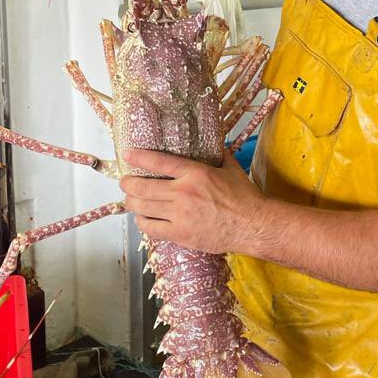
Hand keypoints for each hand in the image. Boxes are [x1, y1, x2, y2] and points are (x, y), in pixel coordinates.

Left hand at [119, 147, 266, 253]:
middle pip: (142, 188)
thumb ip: (218, 154)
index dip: (139, 158)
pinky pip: (151, 228)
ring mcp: (180, 215)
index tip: (128, 155)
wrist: (253, 225)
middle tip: (125, 182)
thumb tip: (213, 142)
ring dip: (132, 203)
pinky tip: (144, 219)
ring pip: (142, 208)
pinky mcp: (180, 234)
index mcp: (195, 174)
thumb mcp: (231, 168)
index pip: (159, 162)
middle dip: (128, 184)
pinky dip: (143, 222)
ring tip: (130, 200)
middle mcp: (184, 193)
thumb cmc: (244, 197)